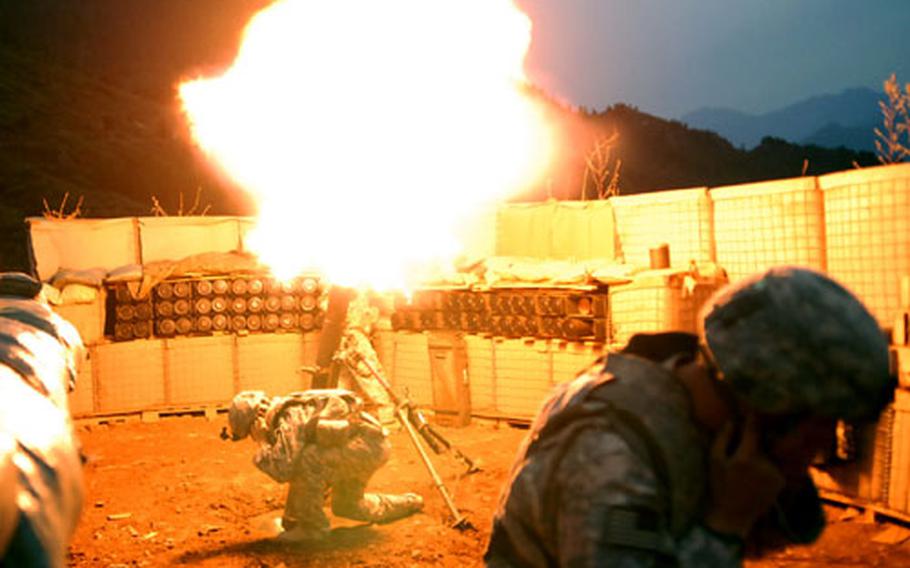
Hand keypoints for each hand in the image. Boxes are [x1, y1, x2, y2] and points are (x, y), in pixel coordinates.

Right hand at [704, 413, 785, 538]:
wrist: (732, 516)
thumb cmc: (719, 486)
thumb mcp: (714, 460)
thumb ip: (723, 438)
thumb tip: (733, 420)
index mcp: (747, 457)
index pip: (753, 429)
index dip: (752, 417)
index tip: (752, 407)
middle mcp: (765, 464)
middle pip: (761, 442)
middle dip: (753, 442)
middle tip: (741, 449)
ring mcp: (775, 474)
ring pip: (768, 454)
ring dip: (759, 455)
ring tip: (746, 468)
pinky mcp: (781, 482)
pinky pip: (773, 466)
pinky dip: (766, 467)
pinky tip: (755, 478)